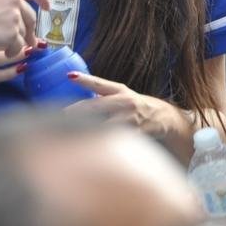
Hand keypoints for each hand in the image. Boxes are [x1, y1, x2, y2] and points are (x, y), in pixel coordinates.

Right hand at [0, 0, 50, 55]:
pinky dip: (12, 51)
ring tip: (3, 45)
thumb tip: (24, 17)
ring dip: (16, 42)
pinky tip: (2, 50)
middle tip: (26, 40)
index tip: (47, 7)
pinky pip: (18, 46)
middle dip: (29, 30)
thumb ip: (6, 1)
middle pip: (31, 17)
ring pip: (24, 33)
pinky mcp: (11, 33)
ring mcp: (13, 15)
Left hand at [64, 72, 180, 139]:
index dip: (84, 79)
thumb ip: (103, 96)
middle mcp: (124, 102)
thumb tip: (79, 98)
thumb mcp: (122, 95)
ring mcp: (130, 118)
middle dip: (77, 111)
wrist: (164, 117)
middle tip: (61, 115)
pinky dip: (103, 143)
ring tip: (69, 134)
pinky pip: (116, 139)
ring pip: (104, 125)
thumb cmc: (137, 106)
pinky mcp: (135, 133)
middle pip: (95, 106)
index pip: (99, 83)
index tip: (70, 76)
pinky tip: (91, 150)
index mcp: (119, 90)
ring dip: (87, 129)